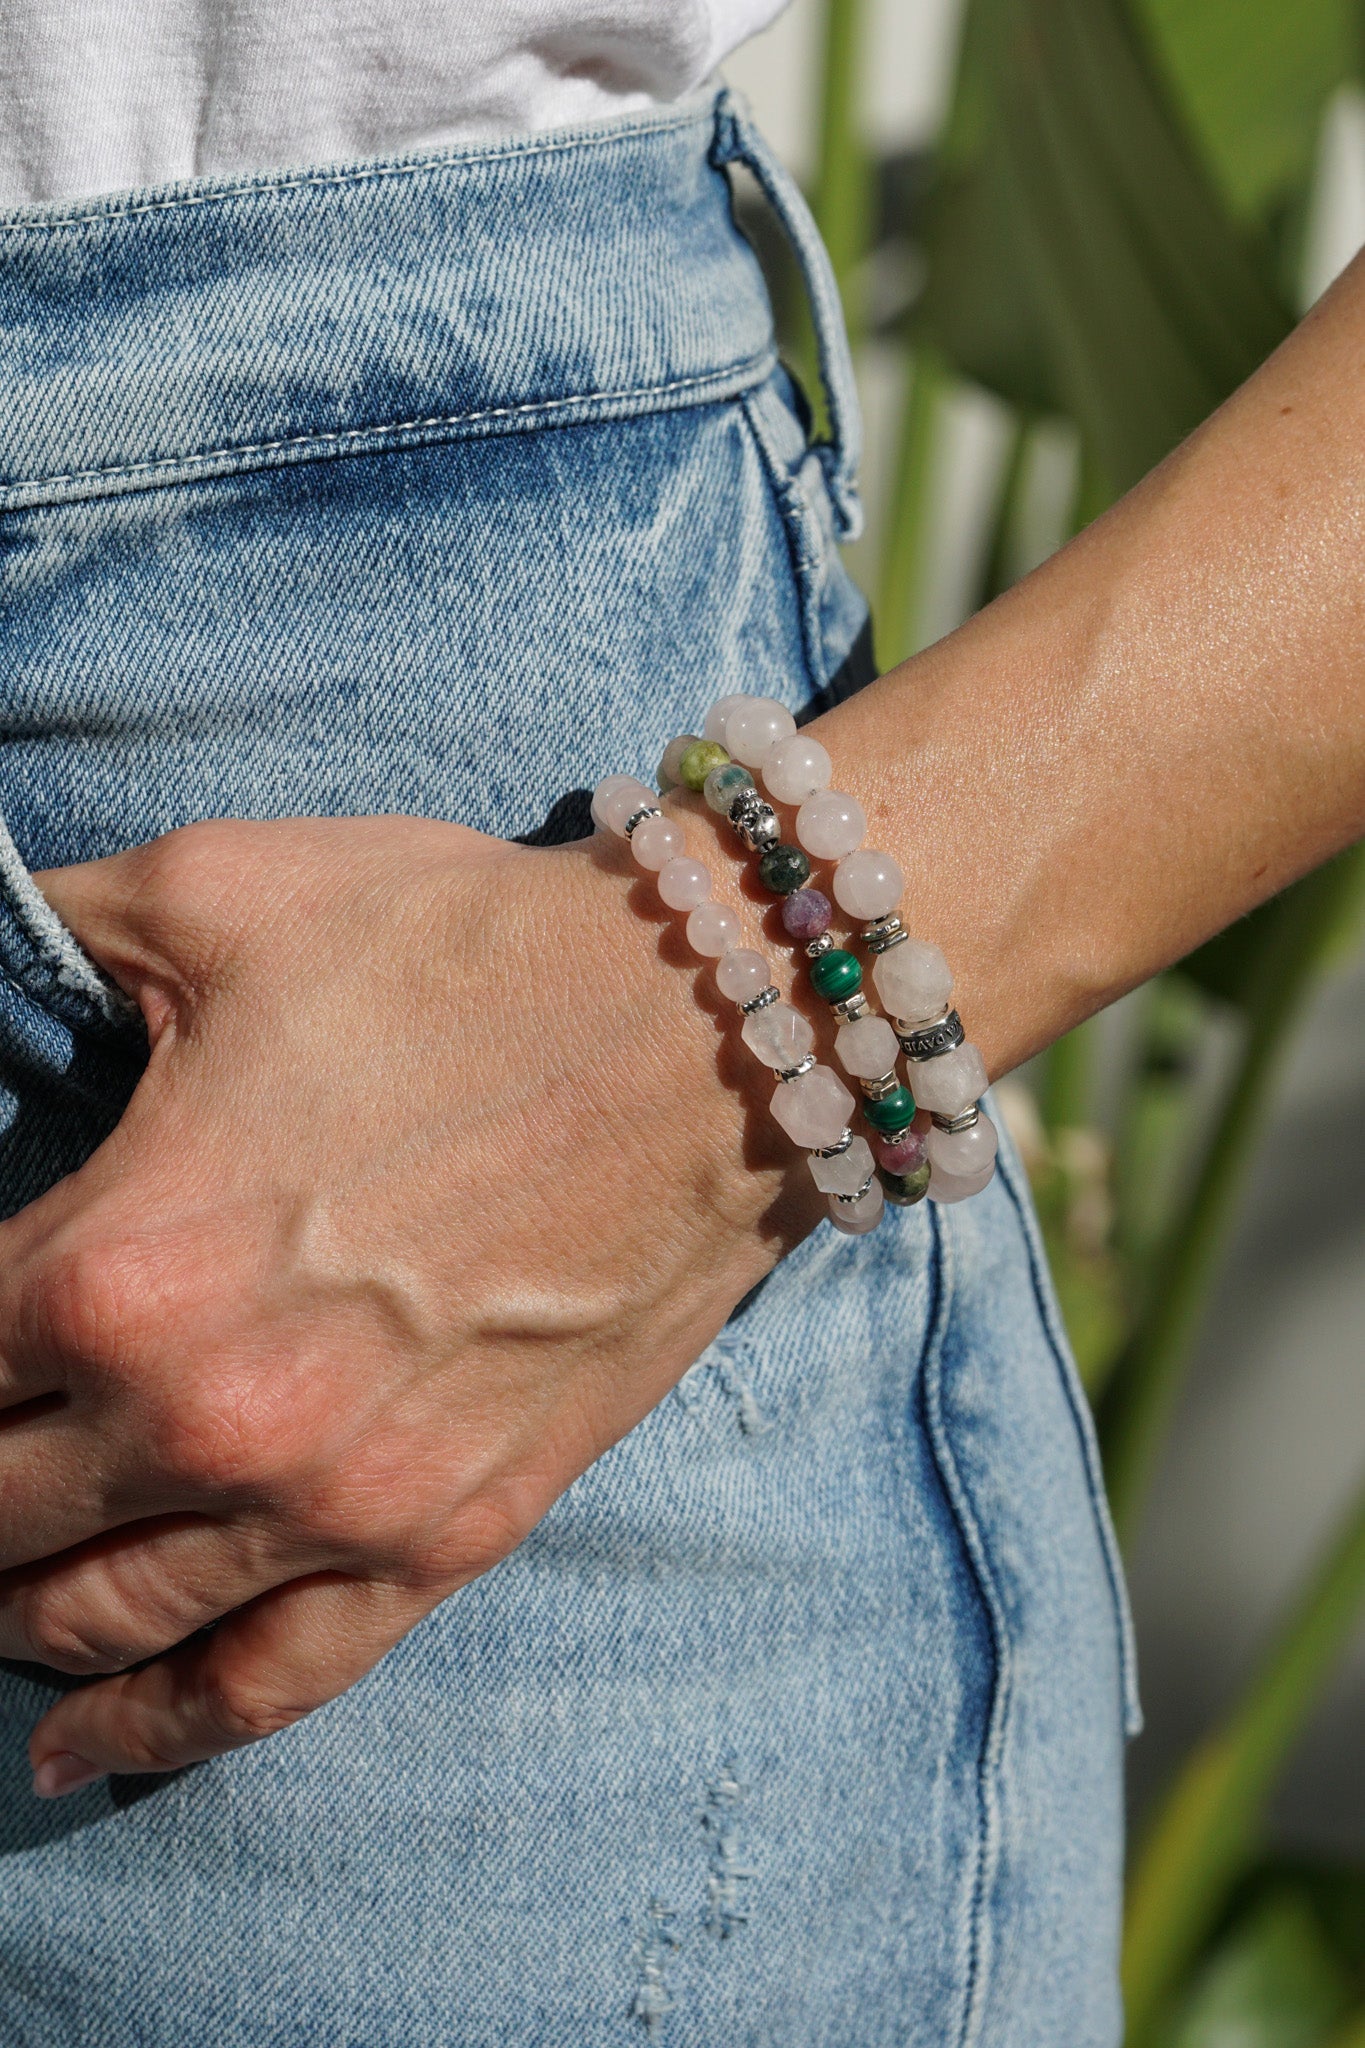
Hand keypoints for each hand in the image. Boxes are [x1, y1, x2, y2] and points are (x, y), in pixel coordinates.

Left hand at [0, 813, 816, 1792]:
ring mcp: (331, 1502)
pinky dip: (159, 1727)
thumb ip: (47, 931)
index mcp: (115, 1262)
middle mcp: (201, 1416)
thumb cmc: (459, 953)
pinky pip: (268, 1684)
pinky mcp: (445, 1538)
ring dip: (15, 1611)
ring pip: (100, 1615)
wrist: (701, 1034)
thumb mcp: (218, 891)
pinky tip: (84, 1749)